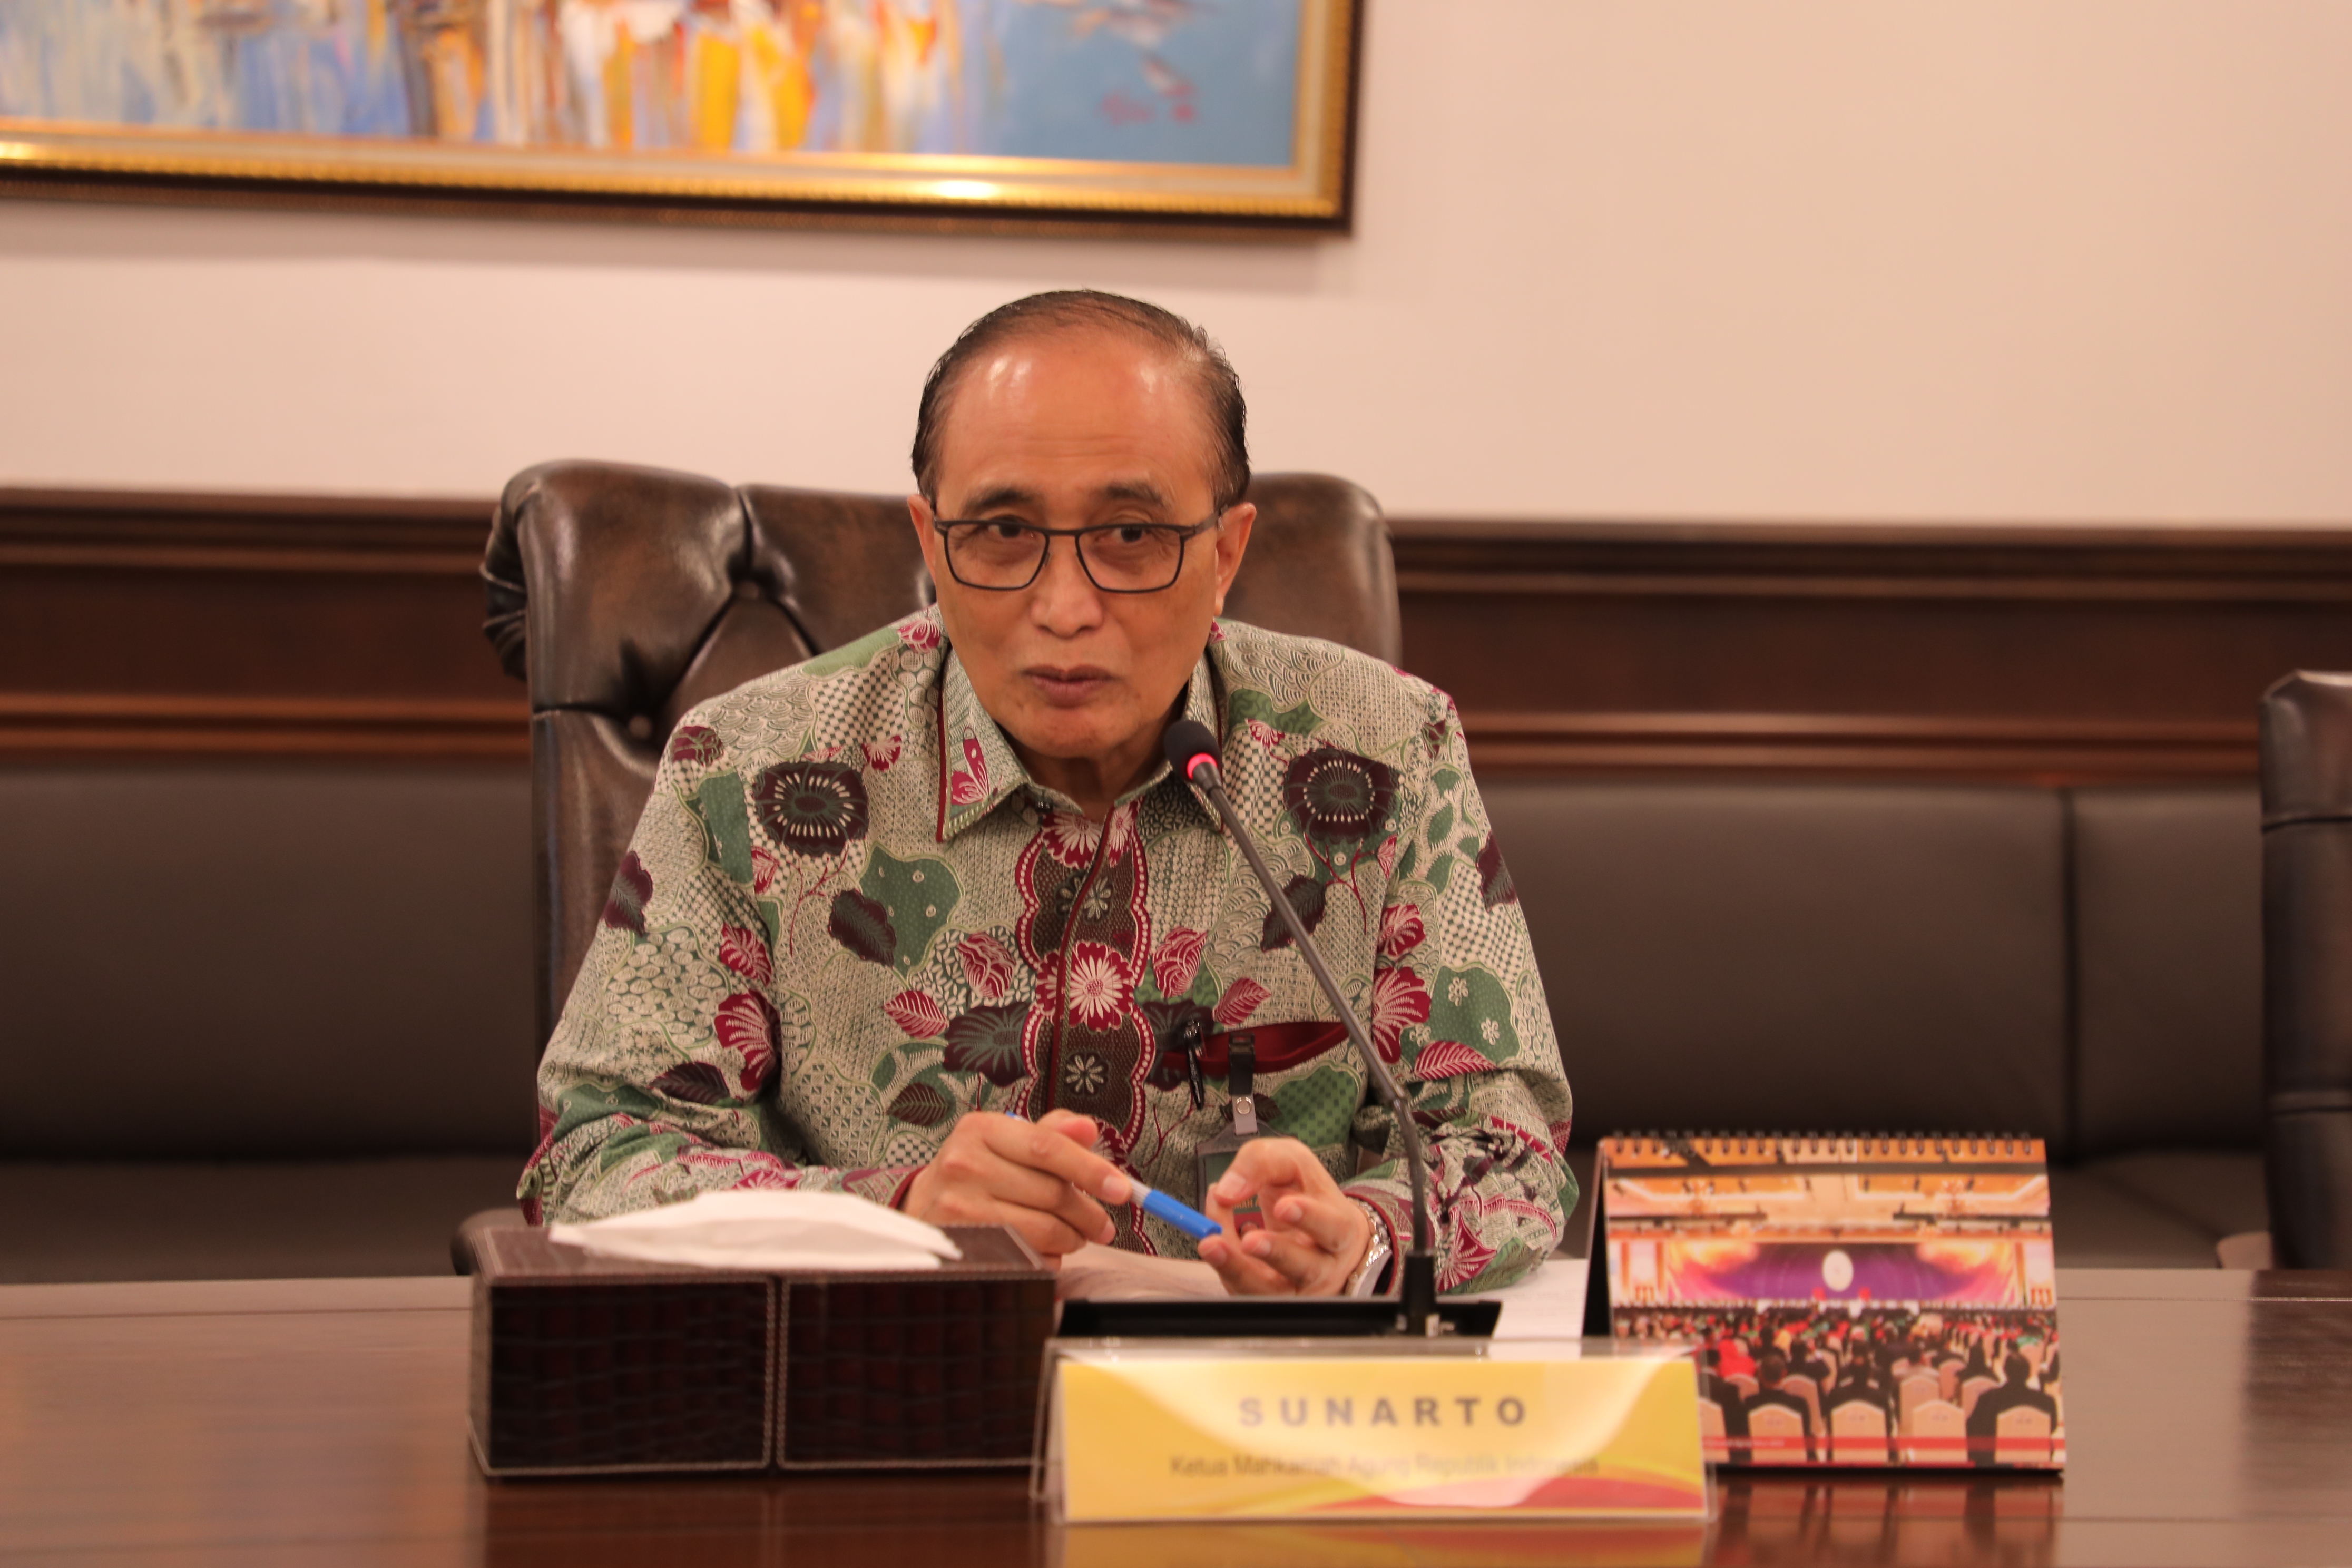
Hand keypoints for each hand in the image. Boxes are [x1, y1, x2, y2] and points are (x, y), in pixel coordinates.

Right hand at [902, 1110, 1123, 1258]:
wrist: (924, 1206)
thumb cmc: (977, 1171)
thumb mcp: (1007, 1141)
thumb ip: (1052, 1133)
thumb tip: (1088, 1128)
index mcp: (981, 1129)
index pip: (1047, 1147)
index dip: (1090, 1169)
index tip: (1121, 1189)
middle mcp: (964, 1164)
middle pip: (1051, 1192)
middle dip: (1088, 1213)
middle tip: (1101, 1224)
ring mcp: (959, 1207)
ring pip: (1043, 1229)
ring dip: (1072, 1238)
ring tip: (1075, 1236)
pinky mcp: (963, 1245)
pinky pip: (1026, 1257)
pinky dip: (1048, 1258)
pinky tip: (1046, 1250)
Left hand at [1195, 1136, 1373, 1297]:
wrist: (1317, 1233)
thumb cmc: (1309, 1197)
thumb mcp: (1294, 1164)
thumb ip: (1263, 1163)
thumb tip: (1226, 1190)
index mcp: (1339, 1230)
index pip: (1332, 1228)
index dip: (1309, 1218)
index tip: (1283, 1206)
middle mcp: (1322, 1267)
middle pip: (1304, 1268)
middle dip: (1275, 1252)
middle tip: (1250, 1239)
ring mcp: (1295, 1290)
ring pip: (1269, 1290)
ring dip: (1238, 1270)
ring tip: (1212, 1245)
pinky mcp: (1267, 1299)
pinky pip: (1243, 1291)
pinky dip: (1224, 1267)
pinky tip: (1213, 1244)